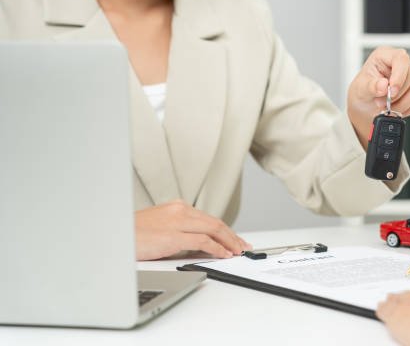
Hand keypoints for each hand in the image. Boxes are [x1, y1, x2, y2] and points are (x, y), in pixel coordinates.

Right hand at [134, 200, 251, 260]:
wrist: (113, 234)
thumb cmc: (132, 234)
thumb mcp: (160, 227)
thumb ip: (180, 231)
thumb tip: (200, 245)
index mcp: (176, 207)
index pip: (208, 218)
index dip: (225, 230)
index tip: (234, 239)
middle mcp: (179, 210)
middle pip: (215, 222)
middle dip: (232, 236)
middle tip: (243, 246)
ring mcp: (177, 222)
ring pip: (213, 229)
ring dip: (229, 242)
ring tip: (237, 251)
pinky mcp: (173, 235)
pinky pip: (203, 241)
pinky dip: (217, 248)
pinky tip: (224, 254)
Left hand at [347, 47, 409, 147]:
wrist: (367, 103)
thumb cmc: (364, 90)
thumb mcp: (360, 88)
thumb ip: (371, 86)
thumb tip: (383, 85)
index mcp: (385, 55)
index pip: (400, 58)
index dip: (399, 75)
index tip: (391, 92)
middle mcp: (402, 62)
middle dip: (397, 95)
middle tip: (383, 104)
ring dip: (403, 103)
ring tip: (389, 108)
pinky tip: (398, 109)